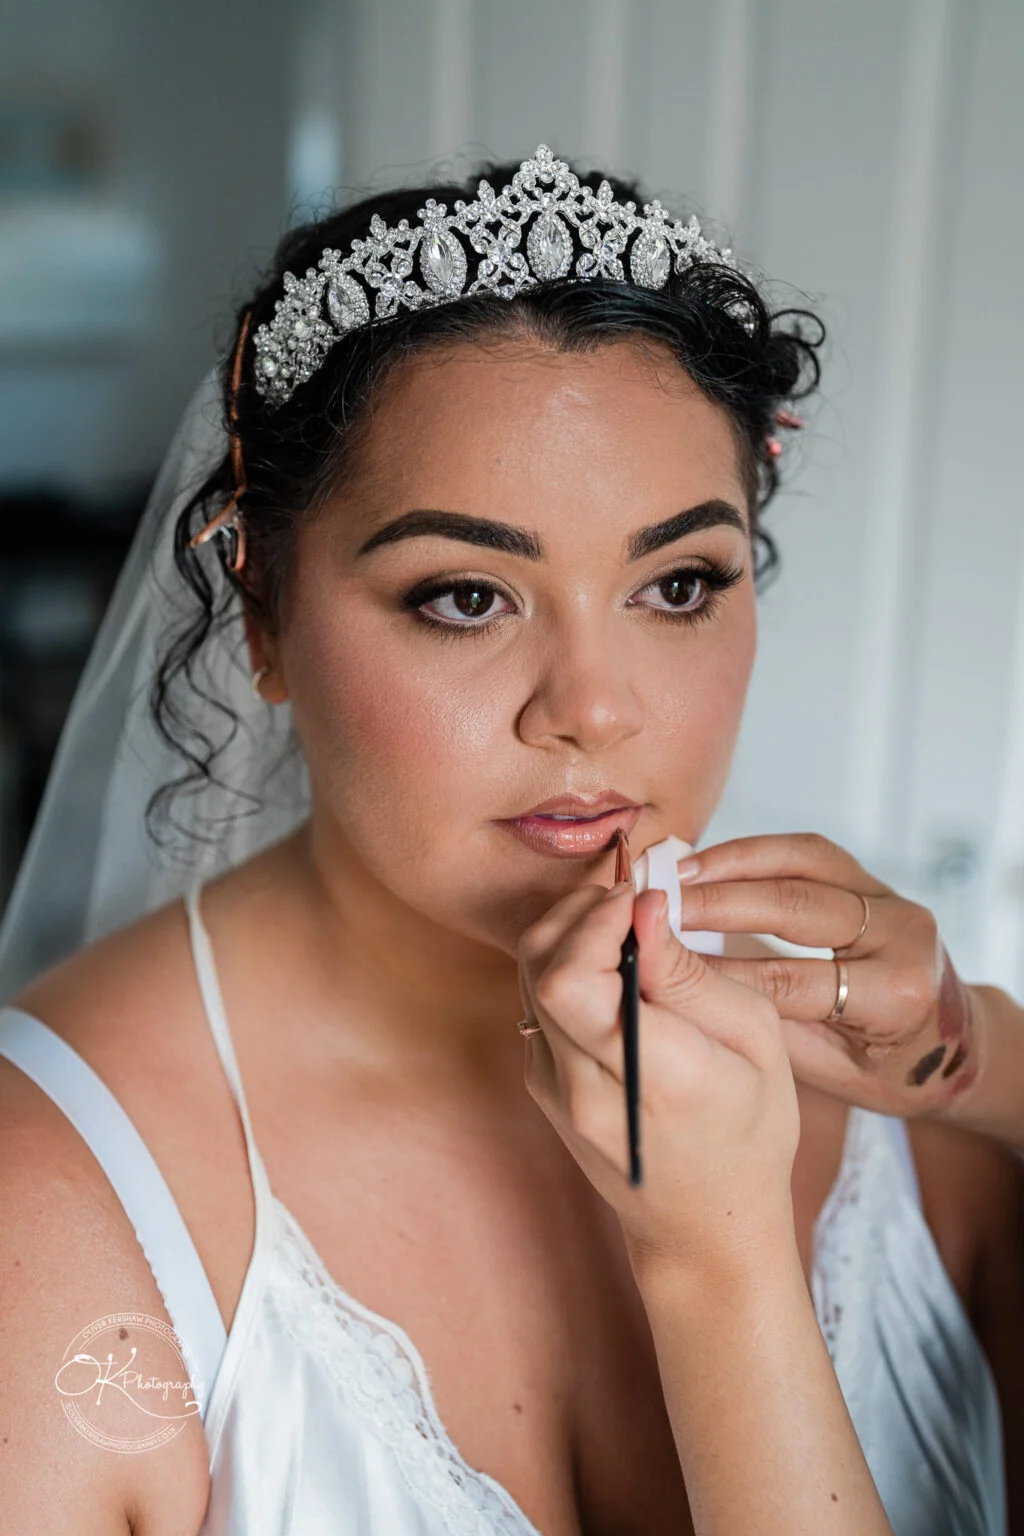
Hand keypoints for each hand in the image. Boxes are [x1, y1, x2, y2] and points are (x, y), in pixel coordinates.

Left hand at [516, 881, 799, 1274]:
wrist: (705, 1226)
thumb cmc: (750, 1130)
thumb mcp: (756, 1040)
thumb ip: (689, 973)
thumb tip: (643, 906)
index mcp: (651, 1074)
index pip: (572, 978)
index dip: (594, 918)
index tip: (637, 895)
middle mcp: (583, 1085)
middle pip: (537, 966)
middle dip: (578, 911)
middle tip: (626, 898)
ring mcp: (553, 1089)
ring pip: (526, 978)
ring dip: (566, 933)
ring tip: (620, 922)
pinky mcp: (542, 1086)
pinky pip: (533, 1004)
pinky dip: (561, 965)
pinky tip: (608, 963)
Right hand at [674, 832, 979, 1116]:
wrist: (952, 1046)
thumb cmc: (891, 1071)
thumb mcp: (835, 1073)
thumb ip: (772, 1029)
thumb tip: (690, 997)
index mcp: (895, 996)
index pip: (790, 980)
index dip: (720, 974)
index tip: (662, 966)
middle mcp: (903, 937)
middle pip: (796, 906)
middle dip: (718, 904)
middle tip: (659, 908)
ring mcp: (892, 900)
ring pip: (803, 862)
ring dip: (733, 862)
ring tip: (678, 873)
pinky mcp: (875, 882)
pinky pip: (811, 853)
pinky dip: (756, 853)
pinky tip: (711, 862)